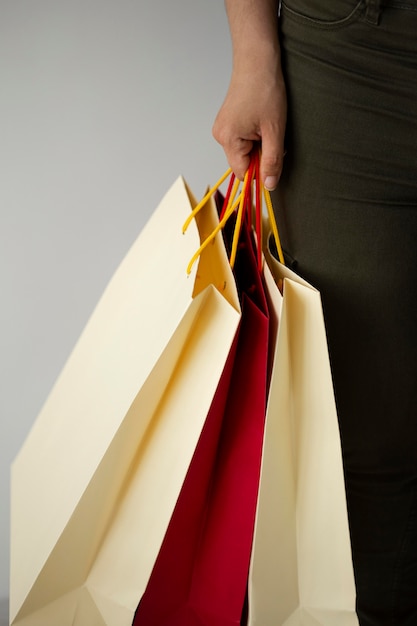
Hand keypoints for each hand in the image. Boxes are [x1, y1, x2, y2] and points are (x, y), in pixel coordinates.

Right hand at [212, 60, 286, 190]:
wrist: (257, 60)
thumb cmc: (265, 89)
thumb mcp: (274, 131)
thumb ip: (272, 161)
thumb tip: (269, 185)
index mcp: (228, 140)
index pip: (243, 173)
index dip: (260, 172)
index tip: (274, 161)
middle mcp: (220, 136)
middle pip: (243, 162)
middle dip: (261, 155)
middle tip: (273, 136)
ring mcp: (222, 128)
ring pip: (244, 151)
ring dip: (259, 145)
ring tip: (267, 124)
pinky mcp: (228, 122)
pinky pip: (242, 140)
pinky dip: (255, 136)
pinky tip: (262, 121)